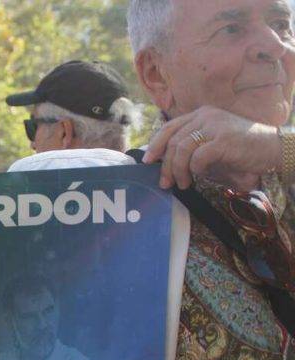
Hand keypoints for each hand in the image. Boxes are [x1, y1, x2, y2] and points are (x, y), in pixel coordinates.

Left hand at [143, 106, 281, 190]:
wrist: (274, 149)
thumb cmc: (240, 151)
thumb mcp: (211, 147)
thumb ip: (190, 150)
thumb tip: (165, 166)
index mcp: (201, 115)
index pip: (169, 128)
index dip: (155, 145)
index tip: (147, 162)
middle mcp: (206, 116)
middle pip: (172, 140)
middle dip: (165, 165)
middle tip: (164, 182)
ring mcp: (215, 126)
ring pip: (182, 149)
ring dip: (178, 170)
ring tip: (183, 184)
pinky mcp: (224, 139)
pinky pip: (198, 157)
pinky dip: (195, 169)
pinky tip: (201, 176)